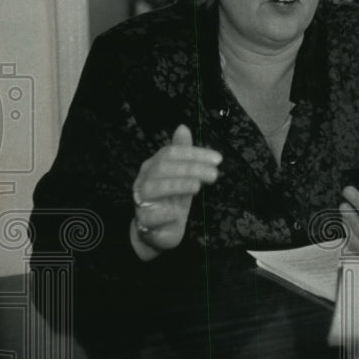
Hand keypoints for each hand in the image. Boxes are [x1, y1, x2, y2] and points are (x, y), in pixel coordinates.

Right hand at [130, 124, 222, 260]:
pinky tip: (177, 214)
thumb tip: (183, 127)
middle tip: (215, 174)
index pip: (171, 152)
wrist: (158, 231)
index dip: (194, 154)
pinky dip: (164, 214)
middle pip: (163, 167)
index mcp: (153, 166)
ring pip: (152, 188)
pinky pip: (149, 216)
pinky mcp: (143, 222)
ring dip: (177, 185)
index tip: (218, 159)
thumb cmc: (171, 199)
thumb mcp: (182, 175)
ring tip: (197, 187)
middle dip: (190, 168)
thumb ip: (183, 153)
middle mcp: (144, 180)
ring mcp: (141, 201)